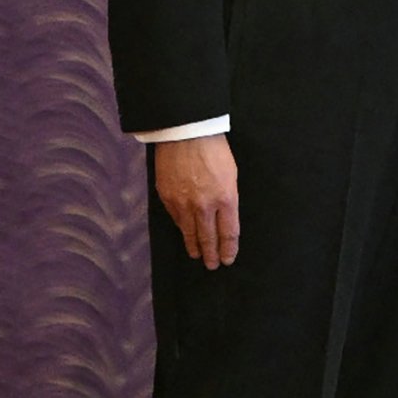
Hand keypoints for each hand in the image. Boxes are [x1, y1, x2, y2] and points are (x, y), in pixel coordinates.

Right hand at [154, 135, 238, 269]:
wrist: (186, 132)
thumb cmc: (213, 148)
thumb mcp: (231, 174)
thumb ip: (227, 198)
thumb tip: (223, 217)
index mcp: (225, 199)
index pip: (228, 234)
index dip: (228, 250)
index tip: (228, 259)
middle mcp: (204, 206)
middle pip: (208, 239)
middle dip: (211, 255)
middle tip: (212, 265)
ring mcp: (183, 203)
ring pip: (189, 233)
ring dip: (194, 247)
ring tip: (196, 255)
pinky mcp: (167, 197)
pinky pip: (175, 219)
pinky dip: (181, 229)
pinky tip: (184, 233)